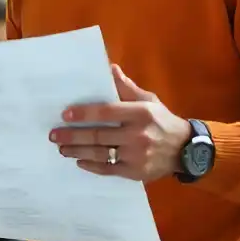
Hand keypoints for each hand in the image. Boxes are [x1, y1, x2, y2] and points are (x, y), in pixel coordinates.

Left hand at [50, 65, 189, 182]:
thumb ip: (127, 88)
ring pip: (100, 154)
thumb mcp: (149, 100)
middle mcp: (138, 135)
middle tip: (54, 134)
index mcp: (141, 113)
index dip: (84, 113)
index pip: (106, 112)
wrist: (185, 150)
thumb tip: (110, 68)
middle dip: (73, 135)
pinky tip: (79, 161)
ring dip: (77, 151)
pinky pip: (108, 170)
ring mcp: (136, 156)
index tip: (65, 114)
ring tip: (62, 148)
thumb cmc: (162, 121)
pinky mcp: (135, 172)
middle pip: (99, 135)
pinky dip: (92, 166)